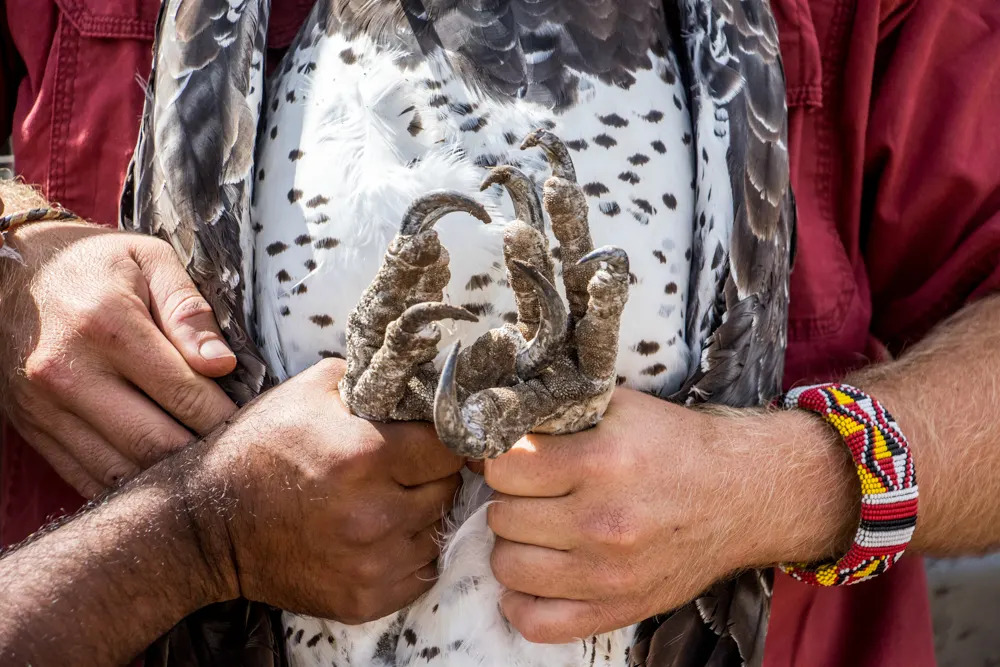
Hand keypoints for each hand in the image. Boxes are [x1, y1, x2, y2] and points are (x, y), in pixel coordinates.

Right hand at [0, 221, 237, 497]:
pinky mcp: (32, 429)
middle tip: (235, 453)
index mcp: (107, 324)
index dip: (226, 418)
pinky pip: (87, 479)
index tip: (252, 424)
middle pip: (155, 444)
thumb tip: (222, 363)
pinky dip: (129, 486)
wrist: (9, 273)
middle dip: (204, 455)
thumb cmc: (94, 263)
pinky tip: (159, 474)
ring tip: (202, 465)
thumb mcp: (150, 260)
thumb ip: (189, 310)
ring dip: (168, 477)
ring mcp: (45, 407)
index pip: (184, 394)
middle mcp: (68, 371)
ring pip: (121, 473)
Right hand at [185, 358, 464, 623]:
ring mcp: (371, 563)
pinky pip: (419, 572)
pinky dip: (406, 553)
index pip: (450, 447)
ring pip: (436, 531)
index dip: (443, 438)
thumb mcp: (308, 391)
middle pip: (447, 489)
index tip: (430, 438)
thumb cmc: (259, 451)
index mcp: (365, 455)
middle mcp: (374, 514)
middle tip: (402, 468)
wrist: (208, 526)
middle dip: (430, 474)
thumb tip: (420, 379)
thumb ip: (372, 380)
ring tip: (384, 500)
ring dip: (419, 515)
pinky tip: (377, 535)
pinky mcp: (364, 600)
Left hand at [485, 388, 857, 642]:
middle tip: (534, 492)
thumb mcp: (620, 410)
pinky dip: (522, 600)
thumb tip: (497, 417)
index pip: (503, 467)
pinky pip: (536, 622)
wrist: (744, 494)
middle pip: (501, 516)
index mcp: (602, 462)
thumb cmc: (678, 448)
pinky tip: (538, 575)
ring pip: (508, 566)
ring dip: (515, 544)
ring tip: (538, 528)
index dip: (504, 458)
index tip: (518, 458)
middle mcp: (602, 521)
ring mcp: (608, 573)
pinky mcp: (618, 609)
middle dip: (511, 499)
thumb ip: (559, 412)